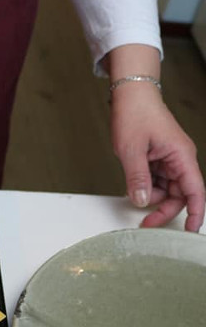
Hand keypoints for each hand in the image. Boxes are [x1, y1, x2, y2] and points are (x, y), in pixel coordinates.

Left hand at [107, 44, 204, 232]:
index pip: (195, 191)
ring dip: (153, 197)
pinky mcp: (159, 158)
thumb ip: (137, 178)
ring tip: (135, 194)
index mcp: (181, 156)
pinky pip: (157, 180)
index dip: (195, 213)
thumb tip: (143, 201)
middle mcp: (179, 159)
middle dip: (165, 210)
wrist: (130, 95)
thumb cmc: (135, 115)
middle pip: (180, 194)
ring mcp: (169, 159)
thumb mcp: (131, 150)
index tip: (189, 231)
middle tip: (146, 224)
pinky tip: (136, 185)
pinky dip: (147, 186)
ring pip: (167, 189)